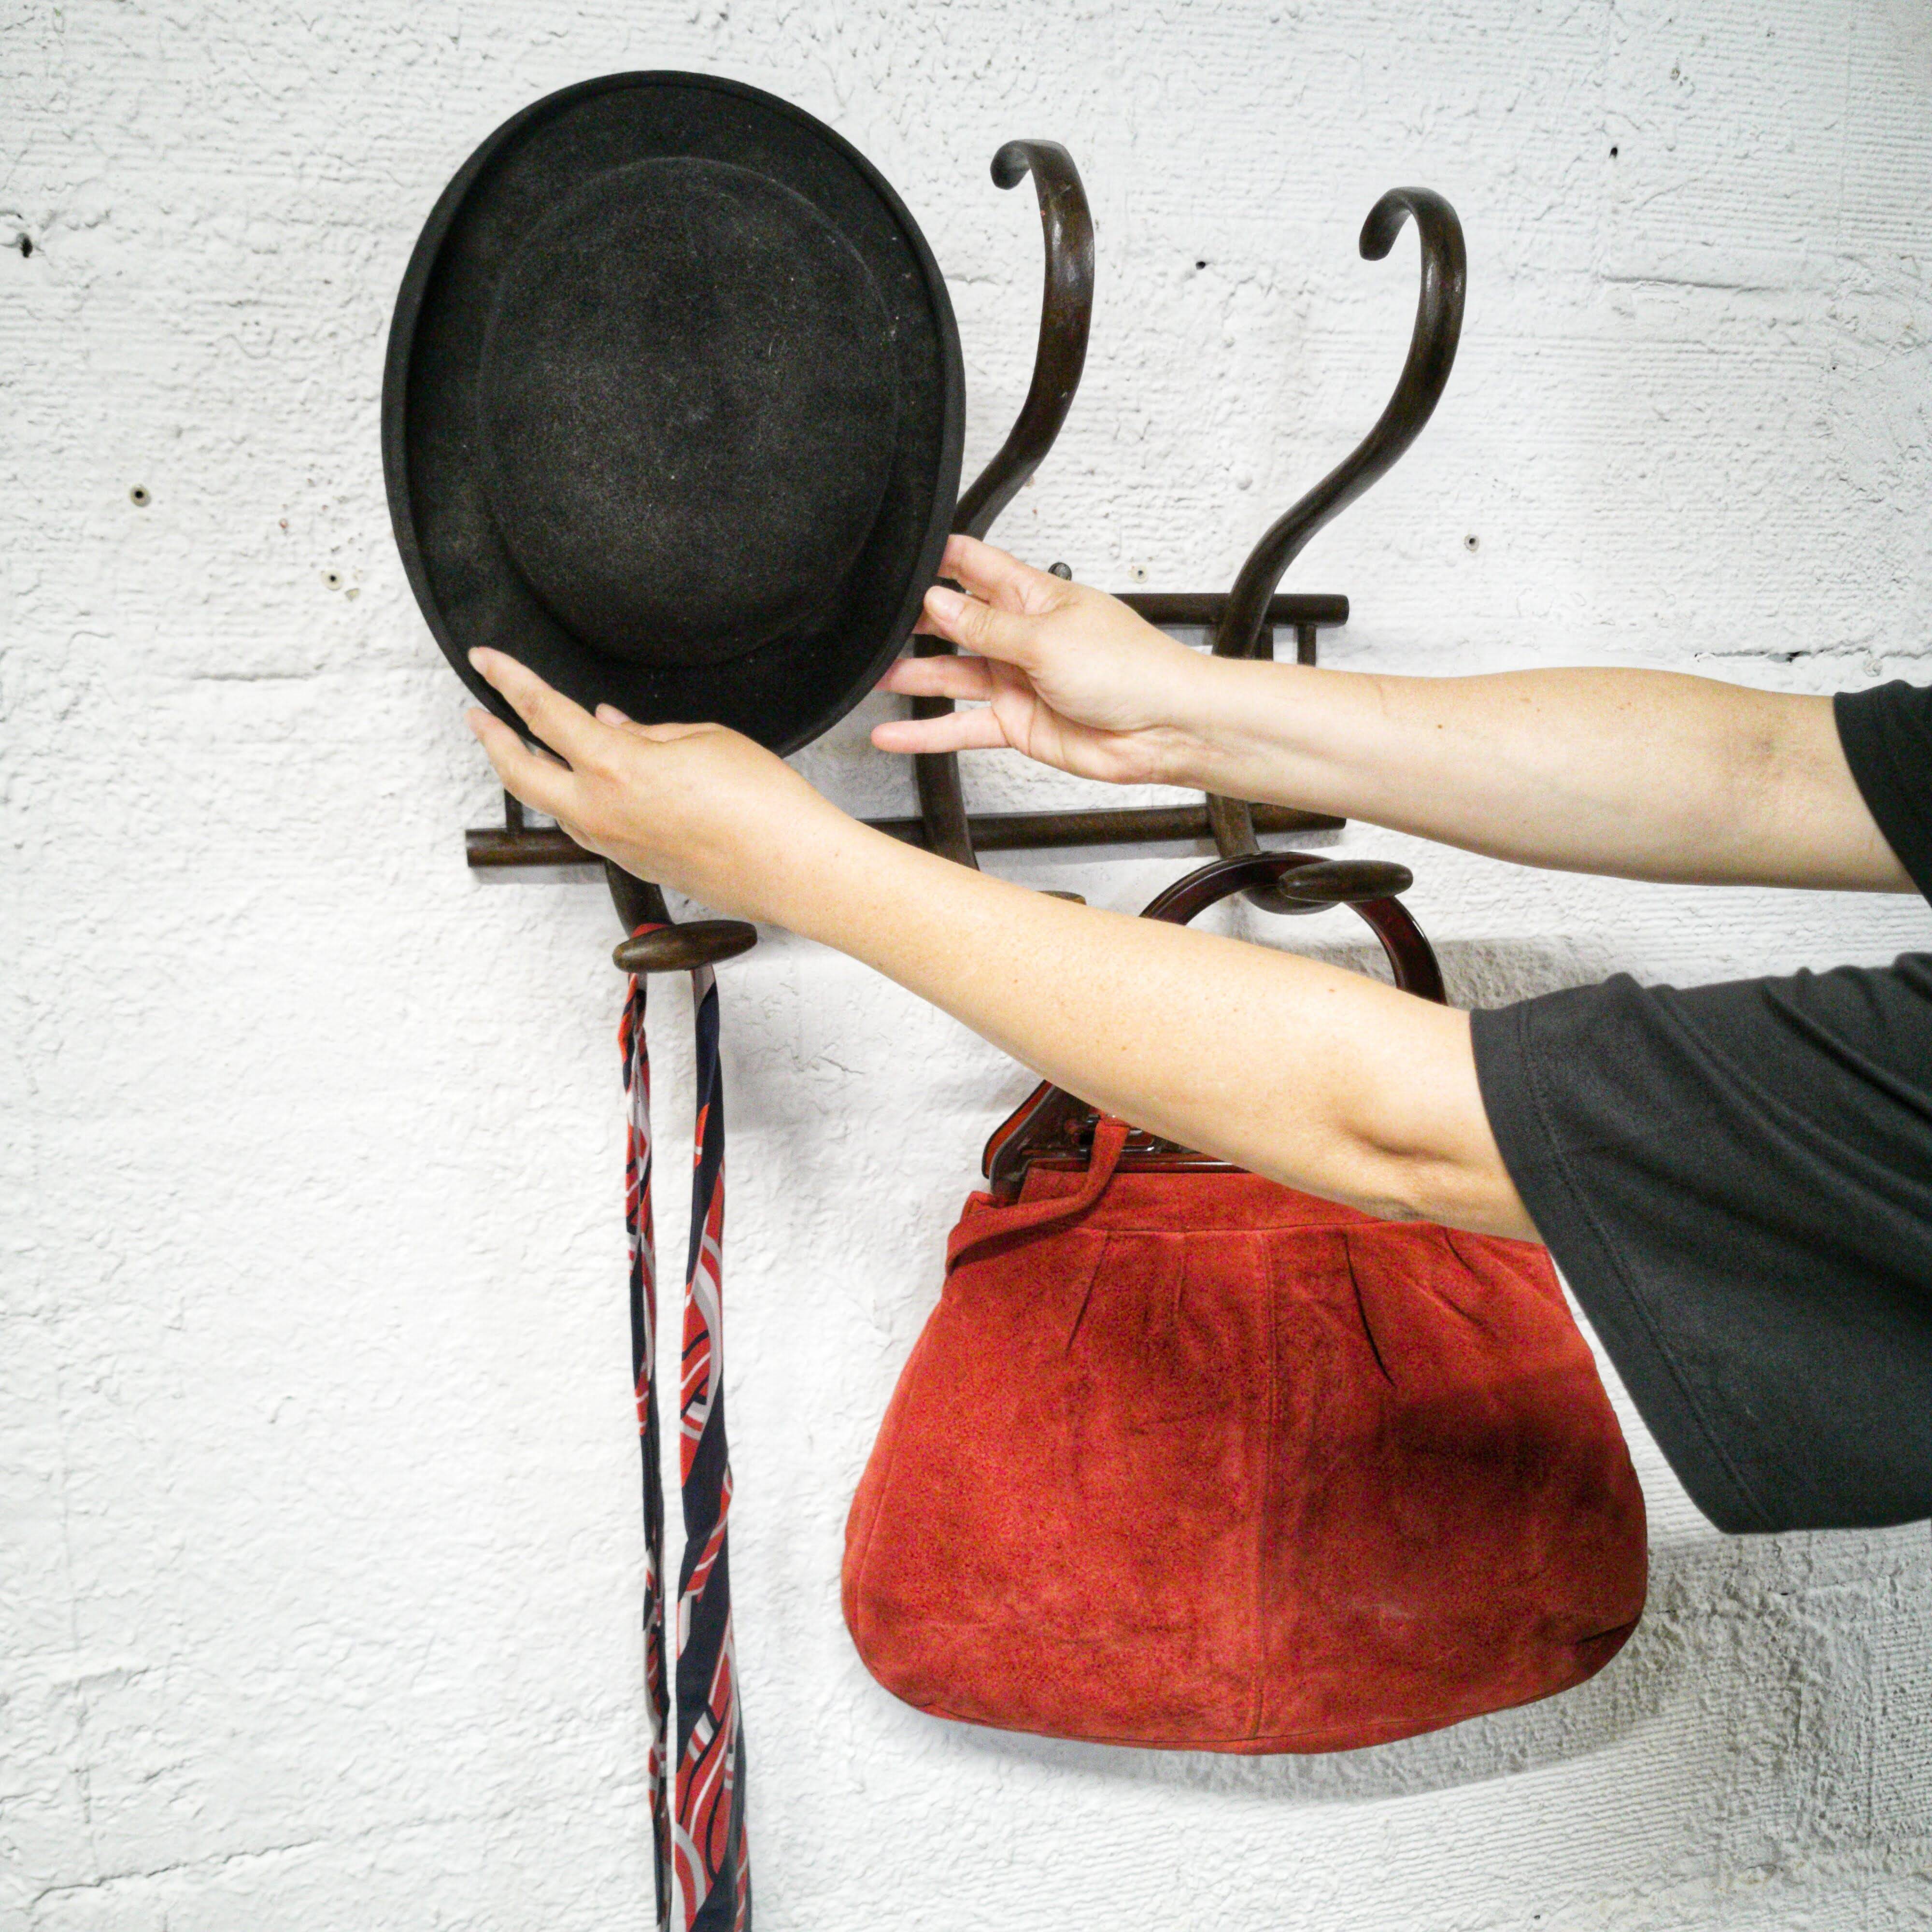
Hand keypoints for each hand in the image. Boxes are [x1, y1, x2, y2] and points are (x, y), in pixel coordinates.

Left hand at [464, 648, 843, 924]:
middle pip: (520, 774)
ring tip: (523, 751)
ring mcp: (615, 845)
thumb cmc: (761, 803)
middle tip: (478, 717)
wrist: (792, 867)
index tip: (485, 661)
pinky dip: (575, 801)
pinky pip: (588, 827)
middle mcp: (602, 811)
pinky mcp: (637, 866)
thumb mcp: (705, 739)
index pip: (543, 713)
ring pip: (551, 806)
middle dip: (493, 740)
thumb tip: (611, 725)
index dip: (509, 681)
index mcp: (615, 767)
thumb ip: (648, 732)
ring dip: (530, 776)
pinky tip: (588, 786)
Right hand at [872, 536, 1210, 785]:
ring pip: (952, 675)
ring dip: (912, 676)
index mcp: (1035, 597)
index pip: (977, 567)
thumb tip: (938, 602)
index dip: (940, 559)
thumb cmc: (1131, 670)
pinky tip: (894, 736)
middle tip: (874, 622)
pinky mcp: (1017, 723)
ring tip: (870, 674)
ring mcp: (1018, 681)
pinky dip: (928, 733)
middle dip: (916, 620)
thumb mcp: (1045, 638)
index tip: (901, 556)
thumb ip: (985, 626)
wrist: (1165, 728)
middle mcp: (1022, 636)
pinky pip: (962, 727)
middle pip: (956, 622)